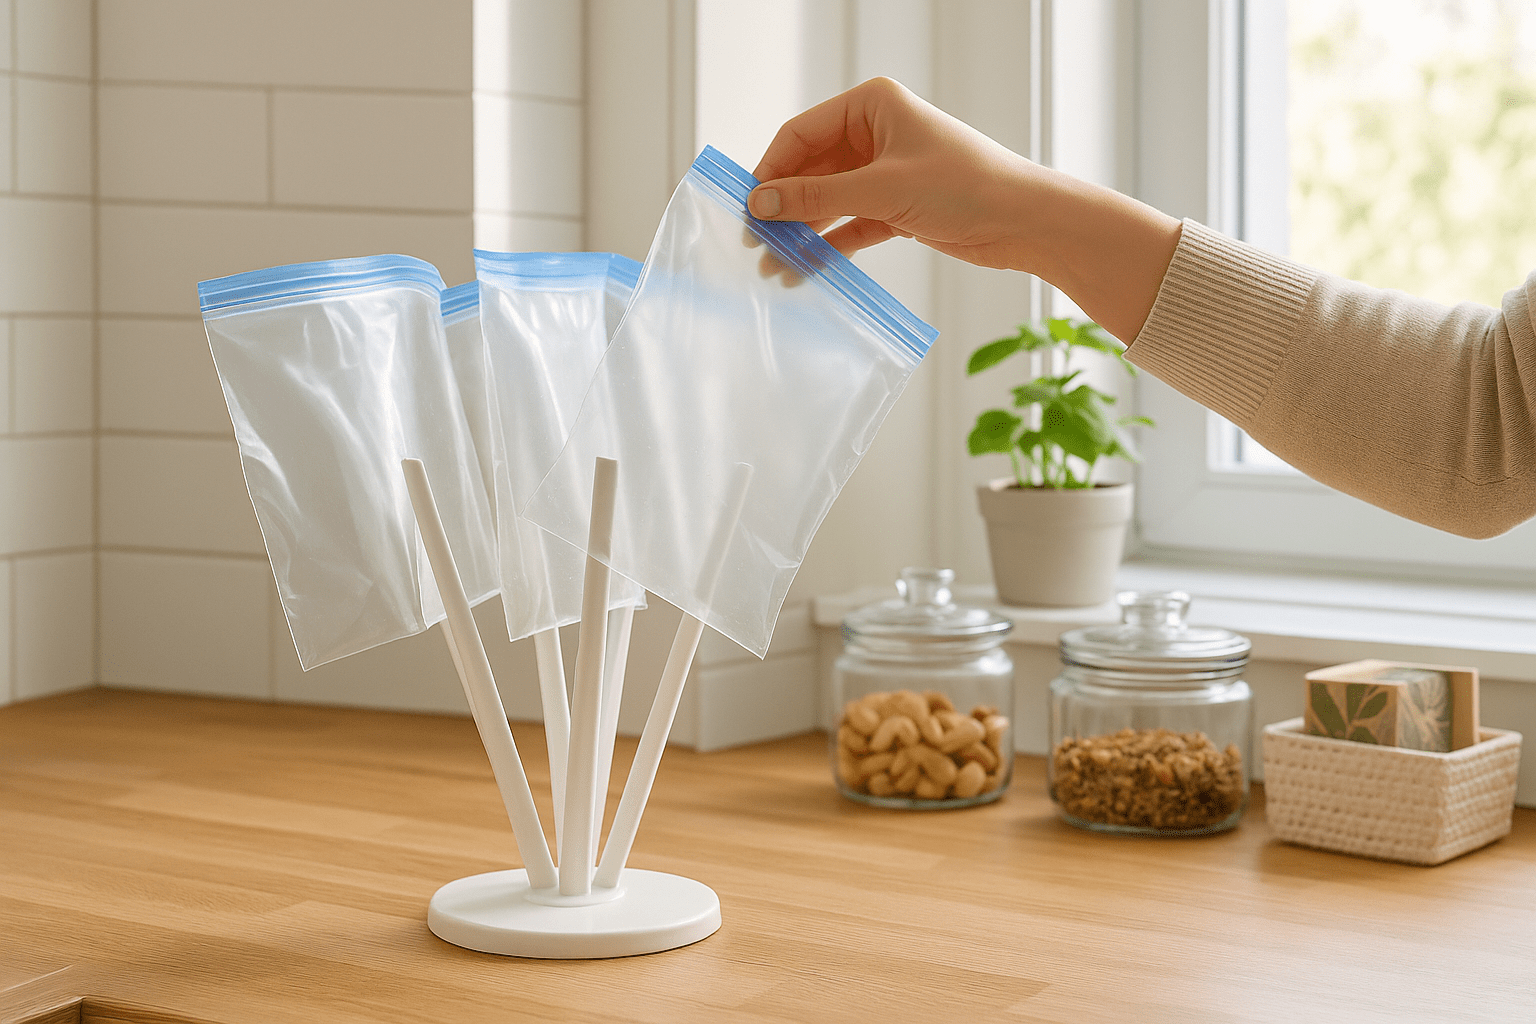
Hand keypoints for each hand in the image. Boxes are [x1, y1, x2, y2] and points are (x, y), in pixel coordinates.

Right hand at [748, 78, 1181, 342]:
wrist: (1023, 222)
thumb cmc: (964, 186)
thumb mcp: (880, 190)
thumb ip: (815, 199)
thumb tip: (759, 203)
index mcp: (871, 105)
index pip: (801, 134)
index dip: (770, 171)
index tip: (747, 208)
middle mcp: (875, 133)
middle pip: (810, 170)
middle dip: (783, 208)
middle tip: (756, 244)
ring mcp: (885, 171)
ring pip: (828, 201)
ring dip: (802, 232)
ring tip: (775, 267)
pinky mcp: (897, 206)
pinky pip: (849, 224)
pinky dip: (829, 245)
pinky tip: (807, 270)